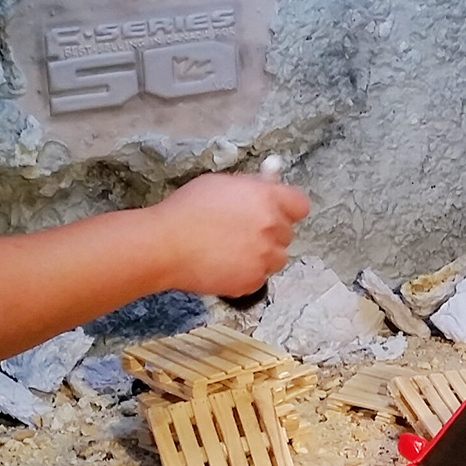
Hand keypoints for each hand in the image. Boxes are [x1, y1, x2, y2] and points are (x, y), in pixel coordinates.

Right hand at [147, 173, 310, 297]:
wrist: (166, 246)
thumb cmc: (186, 210)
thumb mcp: (220, 183)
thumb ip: (250, 186)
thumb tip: (267, 183)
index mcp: (266, 198)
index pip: (300, 205)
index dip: (287, 208)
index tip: (276, 211)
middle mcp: (271, 228)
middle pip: (288, 233)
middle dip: (270, 232)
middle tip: (243, 231)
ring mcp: (264, 258)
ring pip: (276, 258)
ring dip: (262, 255)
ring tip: (232, 250)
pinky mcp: (252, 282)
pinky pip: (259, 278)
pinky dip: (246, 274)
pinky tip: (223, 264)